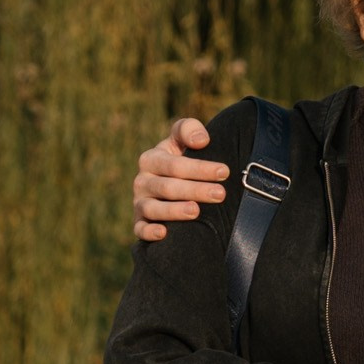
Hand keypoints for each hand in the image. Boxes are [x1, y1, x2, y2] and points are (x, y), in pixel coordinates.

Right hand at [133, 115, 228, 241]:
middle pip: (168, 187)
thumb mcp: (181, 139)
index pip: (175, 165)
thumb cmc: (180, 158)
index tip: (224, 171)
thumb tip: (201, 140)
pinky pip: (140, 229)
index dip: (200, 168)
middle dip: (196, 190)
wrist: (169, 181)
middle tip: (221, 194)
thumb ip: (189, 130)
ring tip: (196, 211)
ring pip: (153, 208)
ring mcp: (139, 203)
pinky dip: (149, 232)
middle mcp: (142, 181)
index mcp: (151, 159)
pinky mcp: (139, 223)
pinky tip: (164, 233)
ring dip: (175, 211)